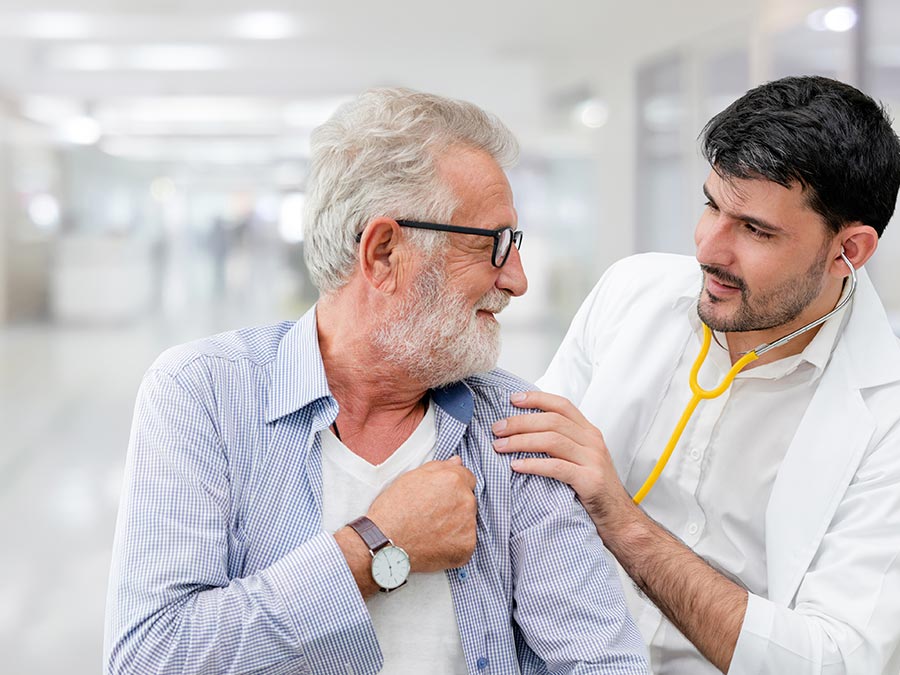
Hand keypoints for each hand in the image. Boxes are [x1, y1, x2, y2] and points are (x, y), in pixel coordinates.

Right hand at [366, 456, 476, 571]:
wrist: (385, 542)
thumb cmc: (394, 509)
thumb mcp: (411, 478)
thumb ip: (439, 467)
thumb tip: (457, 462)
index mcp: (453, 480)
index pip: (467, 478)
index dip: (452, 487)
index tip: (440, 496)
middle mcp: (466, 500)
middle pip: (468, 499)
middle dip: (455, 504)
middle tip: (432, 514)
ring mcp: (468, 525)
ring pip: (468, 520)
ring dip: (456, 523)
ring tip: (432, 529)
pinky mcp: (467, 546)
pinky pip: (466, 541)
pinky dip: (454, 543)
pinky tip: (435, 542)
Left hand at [491, 391, 635, 531]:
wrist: (619, 518)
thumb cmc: (593, 488)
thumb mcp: (580, 458)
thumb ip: (561, 443)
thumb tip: (523, 431)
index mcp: (589, 432)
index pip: (562, 405)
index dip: (536, 399)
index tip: (512, 399)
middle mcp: (592, 441)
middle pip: (552, 421)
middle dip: (520, 422)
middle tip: (497, 428)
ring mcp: (593, 460)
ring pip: (552, 441)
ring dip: (521, 441)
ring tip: (500, 446)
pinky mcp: (590, 480)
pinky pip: (556, 467)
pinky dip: (533, 465)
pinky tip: (516, 466)